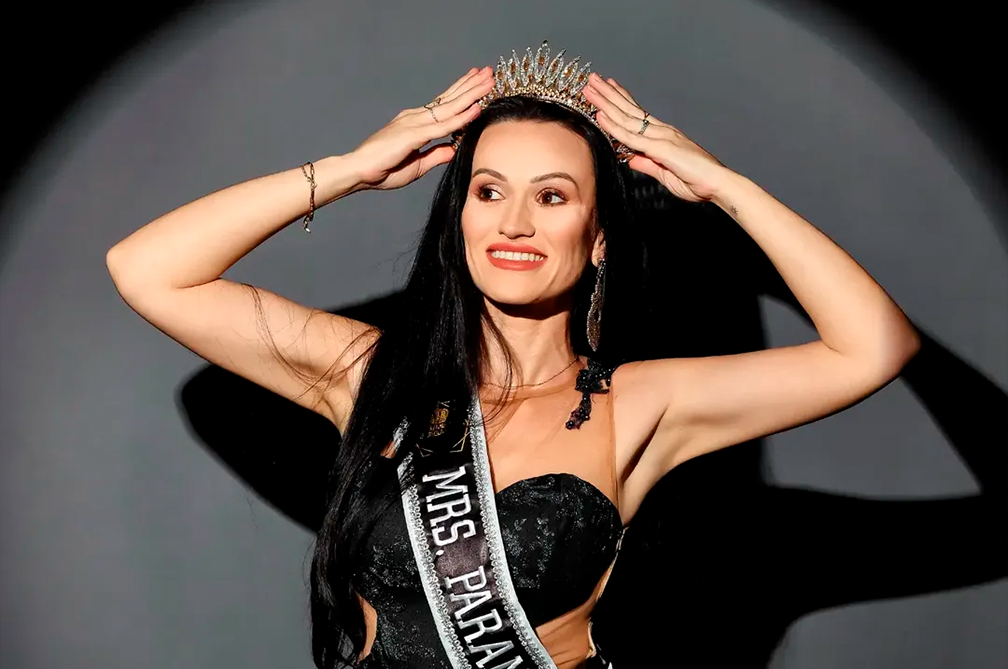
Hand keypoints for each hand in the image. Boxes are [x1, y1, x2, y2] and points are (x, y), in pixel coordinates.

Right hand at [349, 66, 493, 190]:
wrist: (358, 172)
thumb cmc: (382, 170)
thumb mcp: (418, 165)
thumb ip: (436, 155)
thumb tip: (454, 149)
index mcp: (415, 124)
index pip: (443, 105)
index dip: (462, 93)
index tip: (477, 83)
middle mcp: (416, 118)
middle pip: (449, 99)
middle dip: (471, 85)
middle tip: (489, 72)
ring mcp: (415, 124)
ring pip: (450, 106)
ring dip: (472, 93)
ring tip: (489, 80)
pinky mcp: (414, 135)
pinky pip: (444, 125)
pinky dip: (462, 116)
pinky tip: (477, 108)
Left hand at [581, 72, 729, 202]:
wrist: (718, 184)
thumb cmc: (696, 181)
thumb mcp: (664, 173)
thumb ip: (646, 163)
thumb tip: (630, 158)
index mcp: (663, 135)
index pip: (637, 113)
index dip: (620, 100)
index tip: (607, 88)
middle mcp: (661, 130)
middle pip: (628, 109)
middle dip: (608, 94)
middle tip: (591, 79)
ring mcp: (661, 136)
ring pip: (626, 117)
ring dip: (605, 102)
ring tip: (589, 88)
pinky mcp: (661, 148)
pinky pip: (632, 136)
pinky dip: (614, 125)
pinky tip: (600, 115)